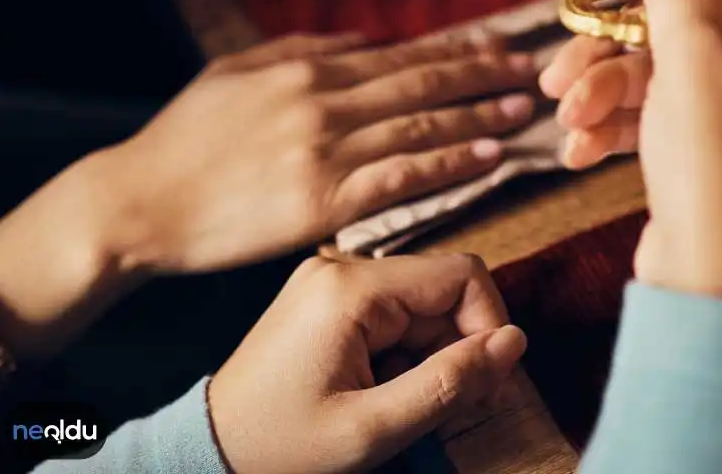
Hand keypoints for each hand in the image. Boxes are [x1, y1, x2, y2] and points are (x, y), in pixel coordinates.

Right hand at [96, 33, 537, 273]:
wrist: (139, 202)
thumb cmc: (186, 135)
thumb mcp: (241, 69)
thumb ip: (308, 46)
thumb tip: (369, 39)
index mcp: (309, 67)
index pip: (404, 54)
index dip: (460, 50)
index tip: (502, 45)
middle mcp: (326, 102)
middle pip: (425, 84)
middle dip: (484, 75)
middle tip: (531, 71)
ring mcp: (326, 152)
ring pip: (422, 128)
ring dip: (480, 117)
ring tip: (521, 110)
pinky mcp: (322, 202)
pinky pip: (401, 179)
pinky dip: (449, 166)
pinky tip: (488, 159)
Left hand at [209, 253, 525, 473]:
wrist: (205, 455)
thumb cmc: (279, 449)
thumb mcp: (371, 431)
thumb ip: (448, 384)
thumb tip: (515, 342)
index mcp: (351, 288)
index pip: (460, 274)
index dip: (488, 323)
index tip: (484, 381)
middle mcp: (342, 266)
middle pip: (441, 288)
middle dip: (457, 346)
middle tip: (447, 406)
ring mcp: (331, 278)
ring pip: (421, 302)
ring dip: (430, 353)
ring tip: (400, 404)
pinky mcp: (327, 295)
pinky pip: (393, 310)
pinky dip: (403, 350)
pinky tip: (381, 388)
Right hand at [541, 0, 721, 310]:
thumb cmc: (719, 155)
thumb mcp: (691, 52)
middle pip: (704, 24)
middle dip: (622, 43)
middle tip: (564, 64)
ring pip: (683, 74)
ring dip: (614, 88)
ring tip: (564, 113)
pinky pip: (687, 119)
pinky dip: (634, 125)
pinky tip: (580, 148)